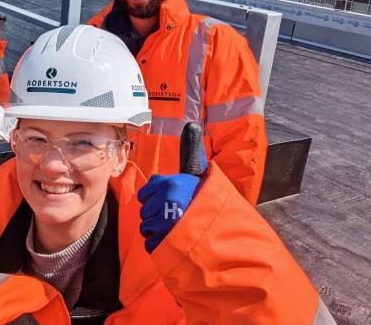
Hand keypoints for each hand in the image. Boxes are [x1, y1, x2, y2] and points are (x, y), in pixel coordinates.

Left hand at [138, 123, 207, 253]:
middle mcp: (165, 200)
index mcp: (169, 183)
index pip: (145, 194)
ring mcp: (164, 223)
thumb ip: (191, 152)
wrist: (225, 230)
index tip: (170, 201)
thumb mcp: (199, 174)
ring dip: (159, 231)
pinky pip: (150, 243)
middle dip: (158, 215)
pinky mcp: (164, 243)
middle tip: (177, 216)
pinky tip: (175, 241)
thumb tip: (192, 125)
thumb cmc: (207, 200)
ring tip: (177, 229)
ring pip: (146, 227)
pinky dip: (160, 245)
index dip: (155, 198)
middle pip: (145, 212)